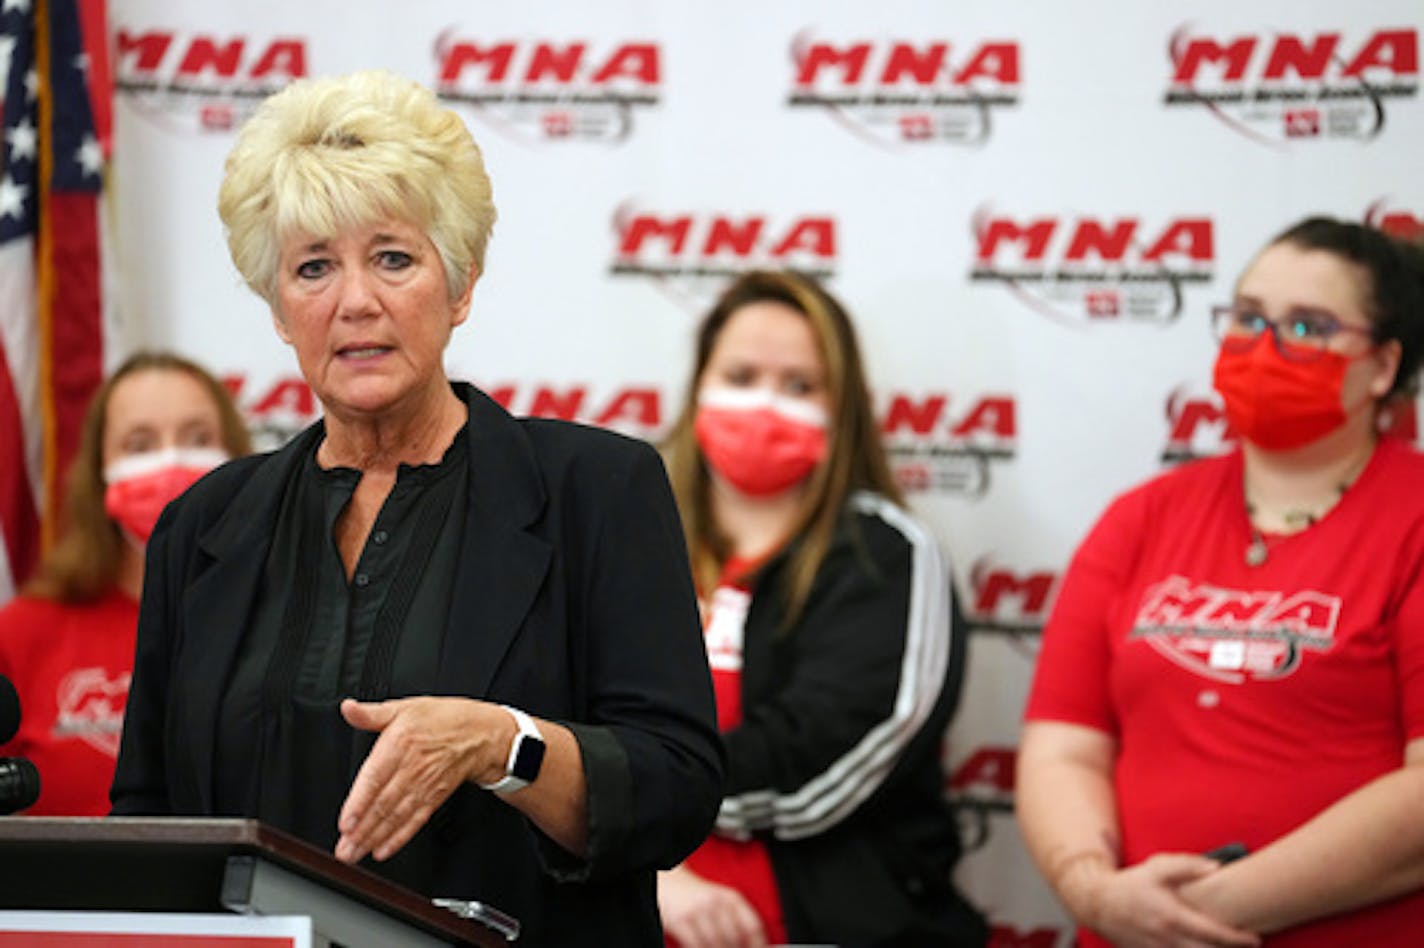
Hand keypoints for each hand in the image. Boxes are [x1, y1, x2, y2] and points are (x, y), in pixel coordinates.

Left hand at [334, 696, 512, 863]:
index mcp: (400, 743)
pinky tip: (385, 849)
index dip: (360, 803)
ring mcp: (425, 786)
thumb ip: (372, 713)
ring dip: (375, 837)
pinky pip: (416, 820)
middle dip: (362, 830)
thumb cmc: (443, 719)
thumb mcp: (405, 707)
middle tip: (344, 849)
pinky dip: (400, 837)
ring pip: (397, 816)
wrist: (481, 734)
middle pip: (384, 803)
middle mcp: (412, 768)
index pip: (375, 778)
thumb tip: (348, 709)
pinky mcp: (435, 798)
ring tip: (357, 853)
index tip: (346, 822)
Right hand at [658, 865, 767, 947]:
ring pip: (717, 945)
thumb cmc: (695, 895)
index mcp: (731, 897)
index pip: (753, 926)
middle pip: (736, 939)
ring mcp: (698, 911)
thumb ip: (735, 920)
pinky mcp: (680, 920)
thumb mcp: (719, 901)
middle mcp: (717, 903)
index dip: (758, 944)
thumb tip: (752, 944)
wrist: (667, 879)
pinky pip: (696, 946)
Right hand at [1065, 853, 1260, 947]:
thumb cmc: (1131, 884)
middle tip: (1249, 946)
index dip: (1238, 939)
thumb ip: (1188, 865)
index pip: (1214, 933)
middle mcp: (1168, 938)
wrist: (1098, 903)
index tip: (1255, 938)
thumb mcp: (1157, 867)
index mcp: (1173, 916)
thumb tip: (1217, 868)